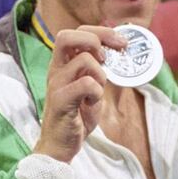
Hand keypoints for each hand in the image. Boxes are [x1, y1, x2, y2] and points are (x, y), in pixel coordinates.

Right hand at [34, 26, 125, 162]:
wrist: (59, 146)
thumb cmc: (76, 116)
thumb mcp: (90, 88)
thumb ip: (98, 70)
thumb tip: (118, 52)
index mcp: (63, 64)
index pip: (76, 33)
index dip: (101, 32)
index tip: (121, 43)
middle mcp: (56, 70)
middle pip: (66, 36)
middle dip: (96, 40)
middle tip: (108, 58)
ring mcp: (56, 84)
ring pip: (84, 60)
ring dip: (100, 74)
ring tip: (97, 91)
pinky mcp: (60, 100)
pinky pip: (86, 84)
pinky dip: (97, 93)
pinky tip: (91, 104)